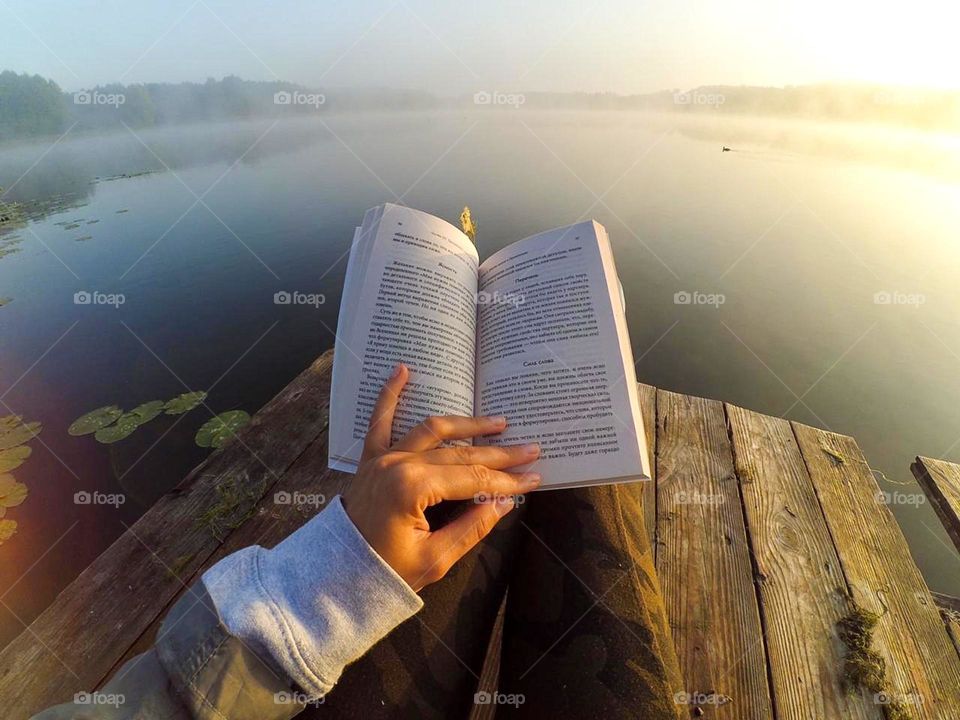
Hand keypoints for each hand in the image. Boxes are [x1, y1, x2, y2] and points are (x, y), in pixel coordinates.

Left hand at [342, 363, 540, 590]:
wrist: (334, 573)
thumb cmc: (384, 572)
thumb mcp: (434, 559)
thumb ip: (471, 528)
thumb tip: (503, 503)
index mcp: (413, 488)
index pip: (473, 480)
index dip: (507, 480)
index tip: (535, 478)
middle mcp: (399, 463)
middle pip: (460, 454)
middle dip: (499, 454)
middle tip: (531, 449)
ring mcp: (383, 457)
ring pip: (432, 430)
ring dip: (467, 424)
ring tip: (498, 421)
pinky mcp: (370, 457)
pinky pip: (380, 420)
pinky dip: (390, 393)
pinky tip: (402, 369)